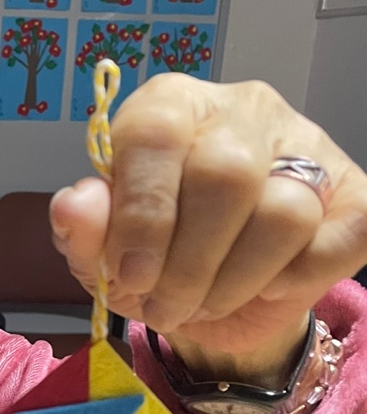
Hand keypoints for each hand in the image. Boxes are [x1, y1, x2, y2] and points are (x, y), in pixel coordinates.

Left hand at [50, 75, 366, 380]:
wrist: (216, 296)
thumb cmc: (155, 256)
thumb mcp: (104, 252)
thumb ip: (85, 229)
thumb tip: (74, 207)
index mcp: (171, 107)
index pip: (157, 135)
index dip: (142, 214)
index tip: (129, 275)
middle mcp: (242, 110)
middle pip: (225, 176)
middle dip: (188, 264)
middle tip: (164, 306)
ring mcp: (306, 144)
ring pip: (283, 210)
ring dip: (234, 281)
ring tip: (203, 305)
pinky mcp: (354, 193)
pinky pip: (336, 238)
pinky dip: (295, 279)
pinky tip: (264, 286)